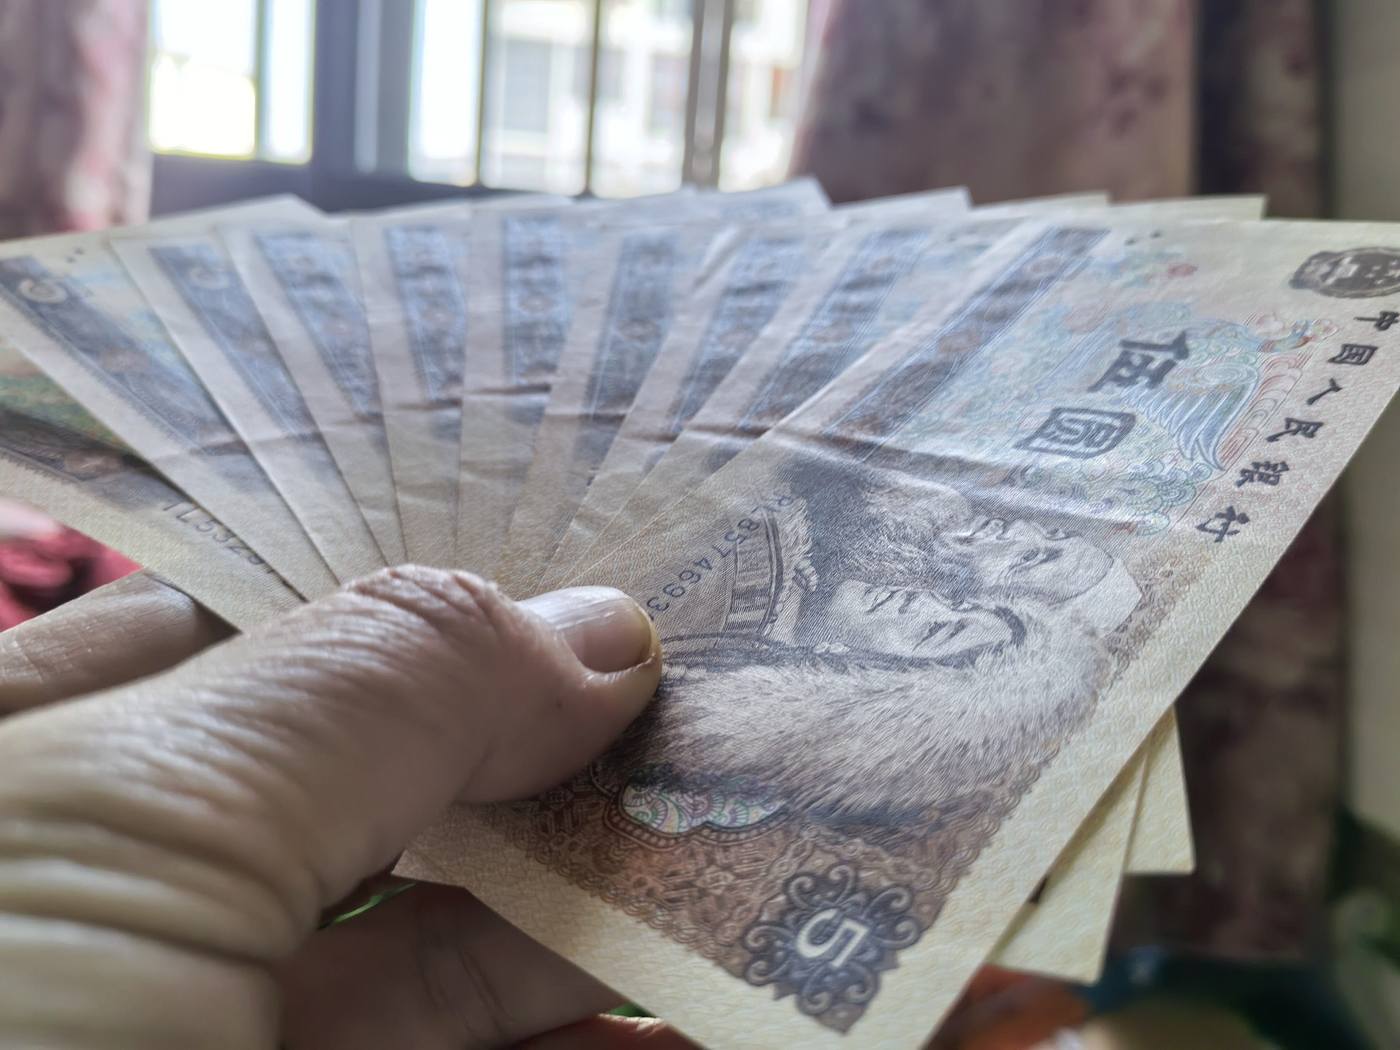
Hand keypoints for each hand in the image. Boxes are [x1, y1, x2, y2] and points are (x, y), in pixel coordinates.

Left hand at [0, 567, 697, 1048]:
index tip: (599, 562)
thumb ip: (371, 683)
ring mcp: (219, 1036)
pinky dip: (601, 1041)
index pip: (262, 616)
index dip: (423, 579)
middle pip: (380, 780)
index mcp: (36, 758)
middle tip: (716, 698)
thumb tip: (599, 628)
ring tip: (759, 842)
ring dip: (608, 902)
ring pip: (448, 949)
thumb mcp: (125, 816)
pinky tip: (699, 1011)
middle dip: (549, 739)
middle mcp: (127, 896)